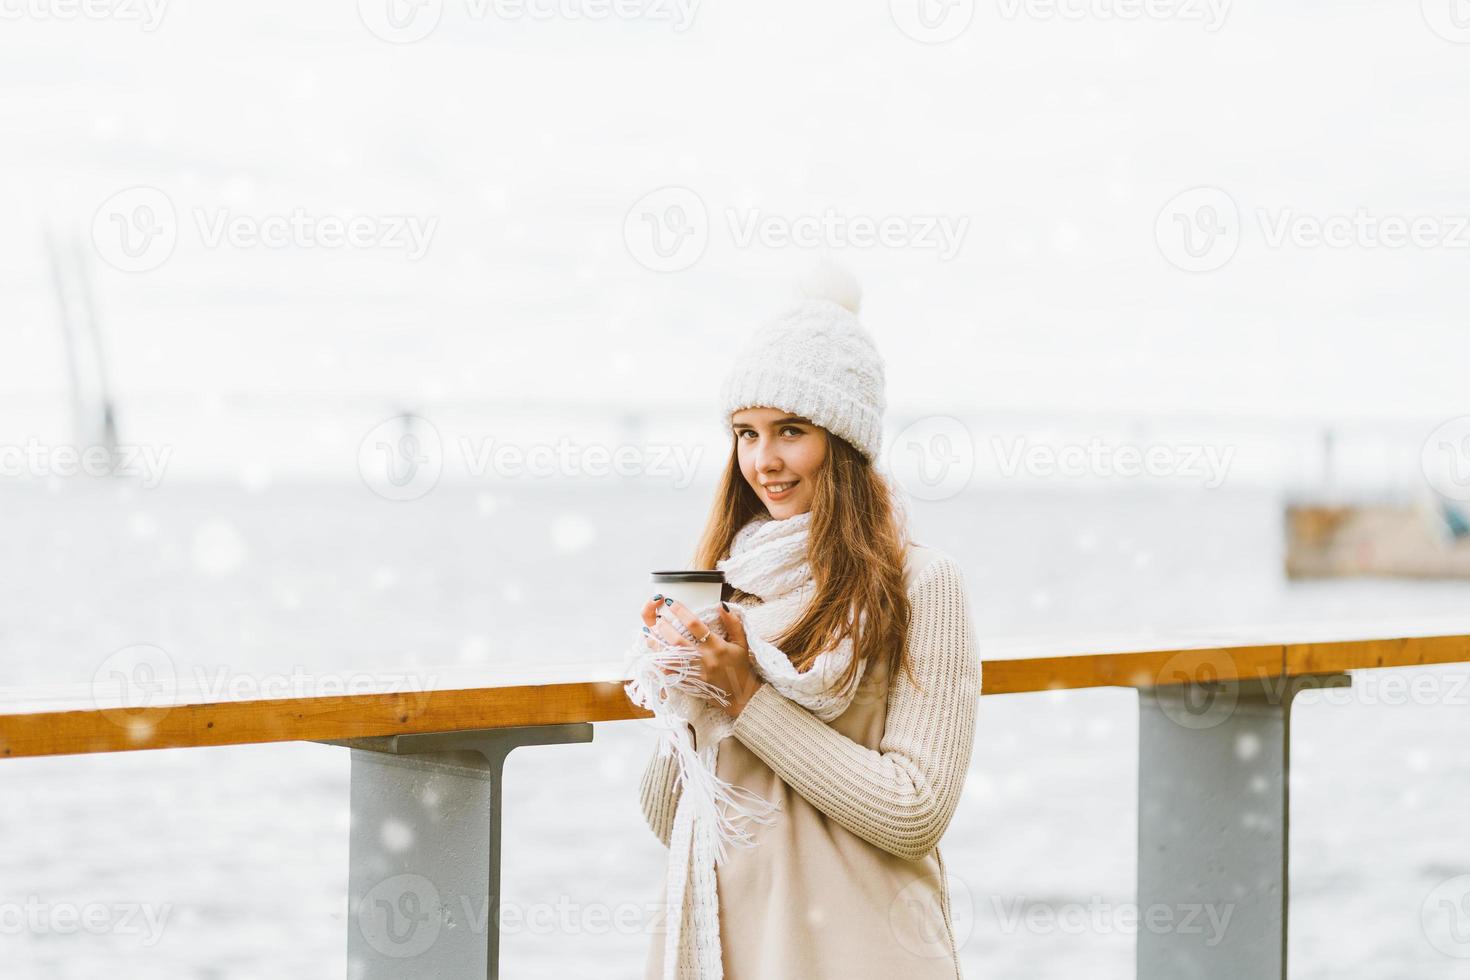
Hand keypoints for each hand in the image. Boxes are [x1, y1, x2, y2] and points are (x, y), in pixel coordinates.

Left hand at [639, 595, 761, 719]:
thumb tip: (721, 605)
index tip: (670, 602)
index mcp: (716, 646)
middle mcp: (704, 659)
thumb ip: (733, 623)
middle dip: (664, 627)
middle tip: (658, 617)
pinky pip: (670, 673)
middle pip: (678, 641)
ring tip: (649, 631)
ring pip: (670, 658)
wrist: (740, 695)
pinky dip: (660, 664)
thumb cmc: (740, 666)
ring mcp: (695, 673)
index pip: (695, 625)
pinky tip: (652, 653)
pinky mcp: (690, 683)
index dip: (680, 611)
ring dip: (657, 644)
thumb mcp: (742, 642)